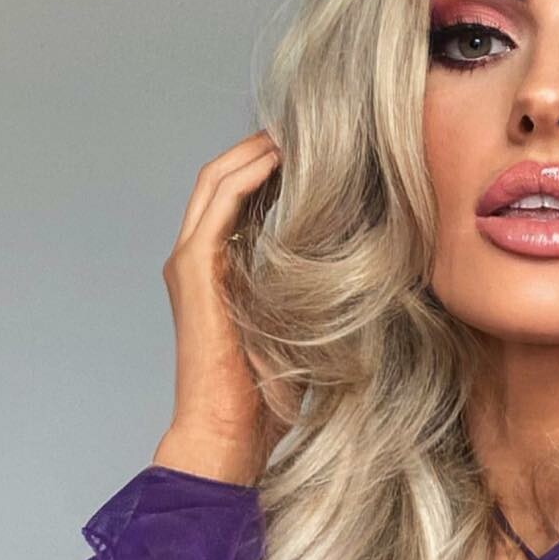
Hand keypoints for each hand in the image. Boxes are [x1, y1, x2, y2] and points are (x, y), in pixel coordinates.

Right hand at [152, 131, 281, 485]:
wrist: (229, 433)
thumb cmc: (268, 398)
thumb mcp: (301, 329)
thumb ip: (314, 294)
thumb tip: (369, 271)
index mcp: (216, 271)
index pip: (237, 199)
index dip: (268, 167)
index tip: (315, 151)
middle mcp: (196, 259)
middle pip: (222, 179)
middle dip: (261, 147)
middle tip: (304, 126)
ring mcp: (189, 261)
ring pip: (217, 181)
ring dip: (255, 150)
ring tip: (295, 132)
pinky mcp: (193, 268)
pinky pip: (219, 202)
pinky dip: (248, 173)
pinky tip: (282, 160)